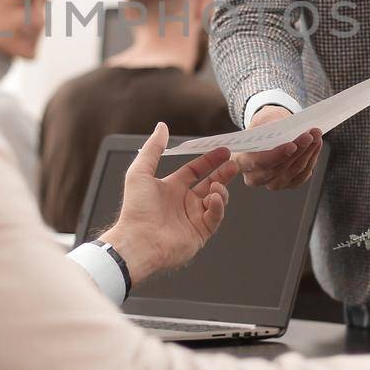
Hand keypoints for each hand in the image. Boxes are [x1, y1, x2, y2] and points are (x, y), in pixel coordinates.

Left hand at [100, 122, 238, 281]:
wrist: (138, 242)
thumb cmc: (135, 210)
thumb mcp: (140, 172)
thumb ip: (153, 148)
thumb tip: (161, 127)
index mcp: (170, 188)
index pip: (194, 171)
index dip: (209, 160)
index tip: (223, 151)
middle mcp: (183, 203)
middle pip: (210, 183)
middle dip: (223, 173)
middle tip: (234, 163)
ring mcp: (192, 218)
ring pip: (216, 200)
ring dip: (220, 189)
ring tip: (217, 185)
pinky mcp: (199, 233)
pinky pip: (215, 216)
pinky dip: (217, 206)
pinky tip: (213, 198)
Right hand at [235, 105, 322, 189]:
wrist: (271, 130)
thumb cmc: (264, 125)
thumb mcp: (262, 119)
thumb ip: (269, 127)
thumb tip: (286, 134)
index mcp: (241, 160)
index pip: (258, 162)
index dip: (276, 155)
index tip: (292, 145)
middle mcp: (254, 177)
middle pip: (278, 169)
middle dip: (297, 151)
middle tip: (309, 136)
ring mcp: (271, 183)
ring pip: (292, 172)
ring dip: (307, 154)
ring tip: (315, 136)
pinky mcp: (287, 184)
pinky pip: (302, 175)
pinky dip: (311, 159)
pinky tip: (316, 145)